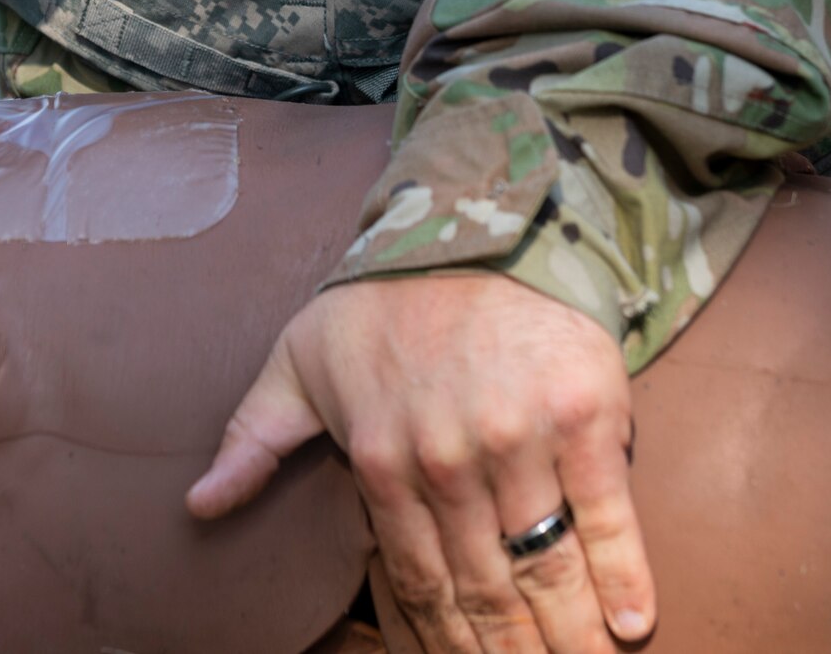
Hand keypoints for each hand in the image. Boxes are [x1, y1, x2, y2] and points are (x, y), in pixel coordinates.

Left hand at [186, 271, 652, 653]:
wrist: (467, 220)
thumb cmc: (376, 302)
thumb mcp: (294, 363)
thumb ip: (252, 440)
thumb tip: (198, 505)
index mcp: (380, 461)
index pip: (416, 582)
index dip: (445, 643)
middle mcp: (447, 460)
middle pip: (486, 589)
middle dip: (512, 653)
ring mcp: (518, 438)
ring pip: (544, 564)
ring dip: (568, 633)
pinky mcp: (582, 412)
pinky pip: (605, 510)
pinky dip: (623, 572)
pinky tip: (632, 622)